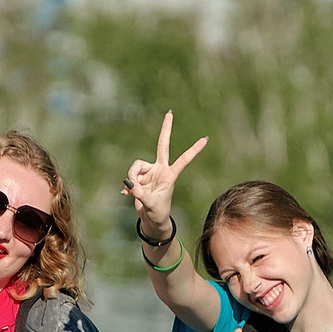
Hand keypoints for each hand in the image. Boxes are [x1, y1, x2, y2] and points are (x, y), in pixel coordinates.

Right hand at [122, 111, 208, 244]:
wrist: (151, 219)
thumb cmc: (157, 212)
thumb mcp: (150, 204)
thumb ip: (140, 193)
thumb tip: (130, 183)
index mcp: (170, 175)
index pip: (183, 159)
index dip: (194, 150)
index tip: (205, 139)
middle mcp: (160, 169)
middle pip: (163, 145)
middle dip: (166, 129)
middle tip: (170, 112)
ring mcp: (150, 172)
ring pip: (136, 166)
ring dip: (132, 177)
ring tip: (132, 191)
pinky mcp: (139, 177)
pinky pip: (130, 176)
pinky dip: (128, 185)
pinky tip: (127, 194)